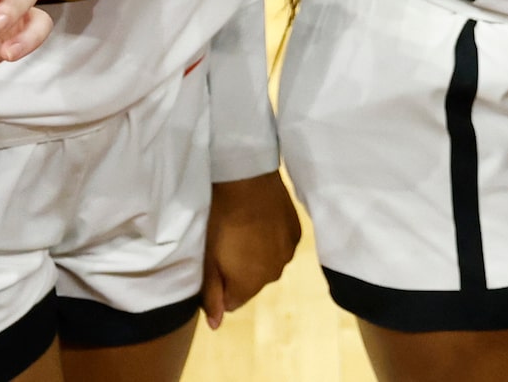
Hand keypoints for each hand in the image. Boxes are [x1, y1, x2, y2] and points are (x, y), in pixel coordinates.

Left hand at [202, 172, 300, 327]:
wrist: (248, 182)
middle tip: (228, 248)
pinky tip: (262, 225)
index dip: (220, 287)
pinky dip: (272, 242)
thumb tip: (215, 325)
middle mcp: (274, 275)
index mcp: (250, 285)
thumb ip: (212, 295)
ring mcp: (289, 254)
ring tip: (246, 234)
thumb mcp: (209, 260)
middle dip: (241, 273)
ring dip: (258, 257)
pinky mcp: (297, 234)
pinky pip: (281, 247)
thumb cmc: (221, 224)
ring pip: (269, 266)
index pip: (232, 302)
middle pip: (252, 285)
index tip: (215, 265)